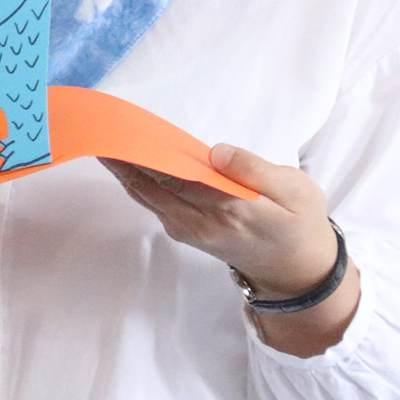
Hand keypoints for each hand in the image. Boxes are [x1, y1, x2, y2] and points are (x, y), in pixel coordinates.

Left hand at [102, 143, 359, 355]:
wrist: (296, 272)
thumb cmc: (299, 223)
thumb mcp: (298, 191)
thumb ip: (257, 170)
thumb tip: (217, 153)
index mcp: (234, 209)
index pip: (182, 178)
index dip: (151, 155)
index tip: (127, 130)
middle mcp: (204, 224)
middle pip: (154, 187)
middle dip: (126, 158)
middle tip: (100, 127)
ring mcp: (190, 231)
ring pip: (147, 196)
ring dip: (123, 169)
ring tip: (101, 137)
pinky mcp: (184, 231)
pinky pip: (153, 203)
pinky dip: (135, 180)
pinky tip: (123, 158)